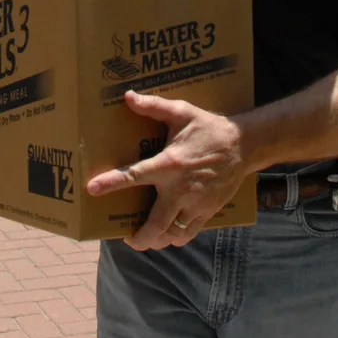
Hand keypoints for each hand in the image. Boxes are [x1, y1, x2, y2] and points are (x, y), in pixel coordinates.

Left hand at [86, 91, 250, 250]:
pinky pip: (188, 233)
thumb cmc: (209, 128)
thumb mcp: (183, 112)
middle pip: (154, 225)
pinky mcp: (208, 210)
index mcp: (169, 164)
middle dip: (138, 238)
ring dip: (156, 240)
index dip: (111, 183)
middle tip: (128, 238)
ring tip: (148, 238)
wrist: (245, 144)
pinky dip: (176, 238)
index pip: (134, 175)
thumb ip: (154, 106)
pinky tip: (170, 234)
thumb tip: (128, 97)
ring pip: (171, 234)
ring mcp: (195, 203)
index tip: (92, 189)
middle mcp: (180, 188)